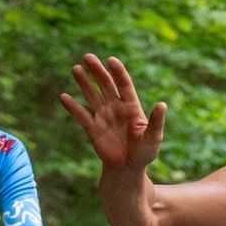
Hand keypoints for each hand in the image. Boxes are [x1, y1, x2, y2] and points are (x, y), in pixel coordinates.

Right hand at [60, 54, 166, 171]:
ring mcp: (103, 116)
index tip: (111, 60)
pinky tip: (64, 97)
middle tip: (88, 57)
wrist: (128, 169)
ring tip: (76, 69)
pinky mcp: (93, 129)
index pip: (124, 84)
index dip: (118, 72)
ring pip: (92, 95)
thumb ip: (156, 121)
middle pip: (105, 85)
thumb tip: (162, 104)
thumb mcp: (153, 137)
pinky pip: (81, 115)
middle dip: (97, 71)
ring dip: (84, 83)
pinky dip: (72, 107)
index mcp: (131, 106)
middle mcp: (115, 107)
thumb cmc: (144, 153)